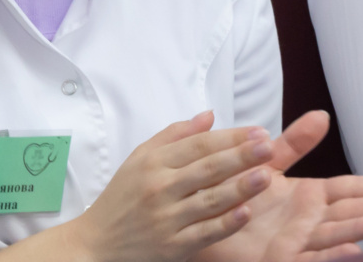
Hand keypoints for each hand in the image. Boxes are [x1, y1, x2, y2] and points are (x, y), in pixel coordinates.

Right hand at [62, 111, 278, 261]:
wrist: (92, 246)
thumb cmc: (121, 198)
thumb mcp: (140, 159)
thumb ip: (175, 135)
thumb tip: (209, 115)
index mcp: (154, 164)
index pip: (199, 145)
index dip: (231, 137)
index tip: (259, 131)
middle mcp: (159, 190)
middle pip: (207, 169)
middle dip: (241, 156)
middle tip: (269, 146)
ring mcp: (165, 220)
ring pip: (209, 201)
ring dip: (240, 188)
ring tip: (266, 175)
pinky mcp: (170, 248)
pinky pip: (203, 234)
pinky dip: (225, 224)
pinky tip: (246, 213)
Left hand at [196, 112, 362, 261]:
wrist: (196, 226)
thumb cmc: (231, 199)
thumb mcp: (264, 165)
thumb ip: (293, 143)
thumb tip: (322, 116)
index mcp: (308, 198)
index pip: (352, 191)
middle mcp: (306, 221)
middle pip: (353, 212)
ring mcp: (294, 243)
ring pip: (335, 234)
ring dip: (361, 229)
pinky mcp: (277, 261)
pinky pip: (309, 259)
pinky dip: (331, 256)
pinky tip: (352, 251)